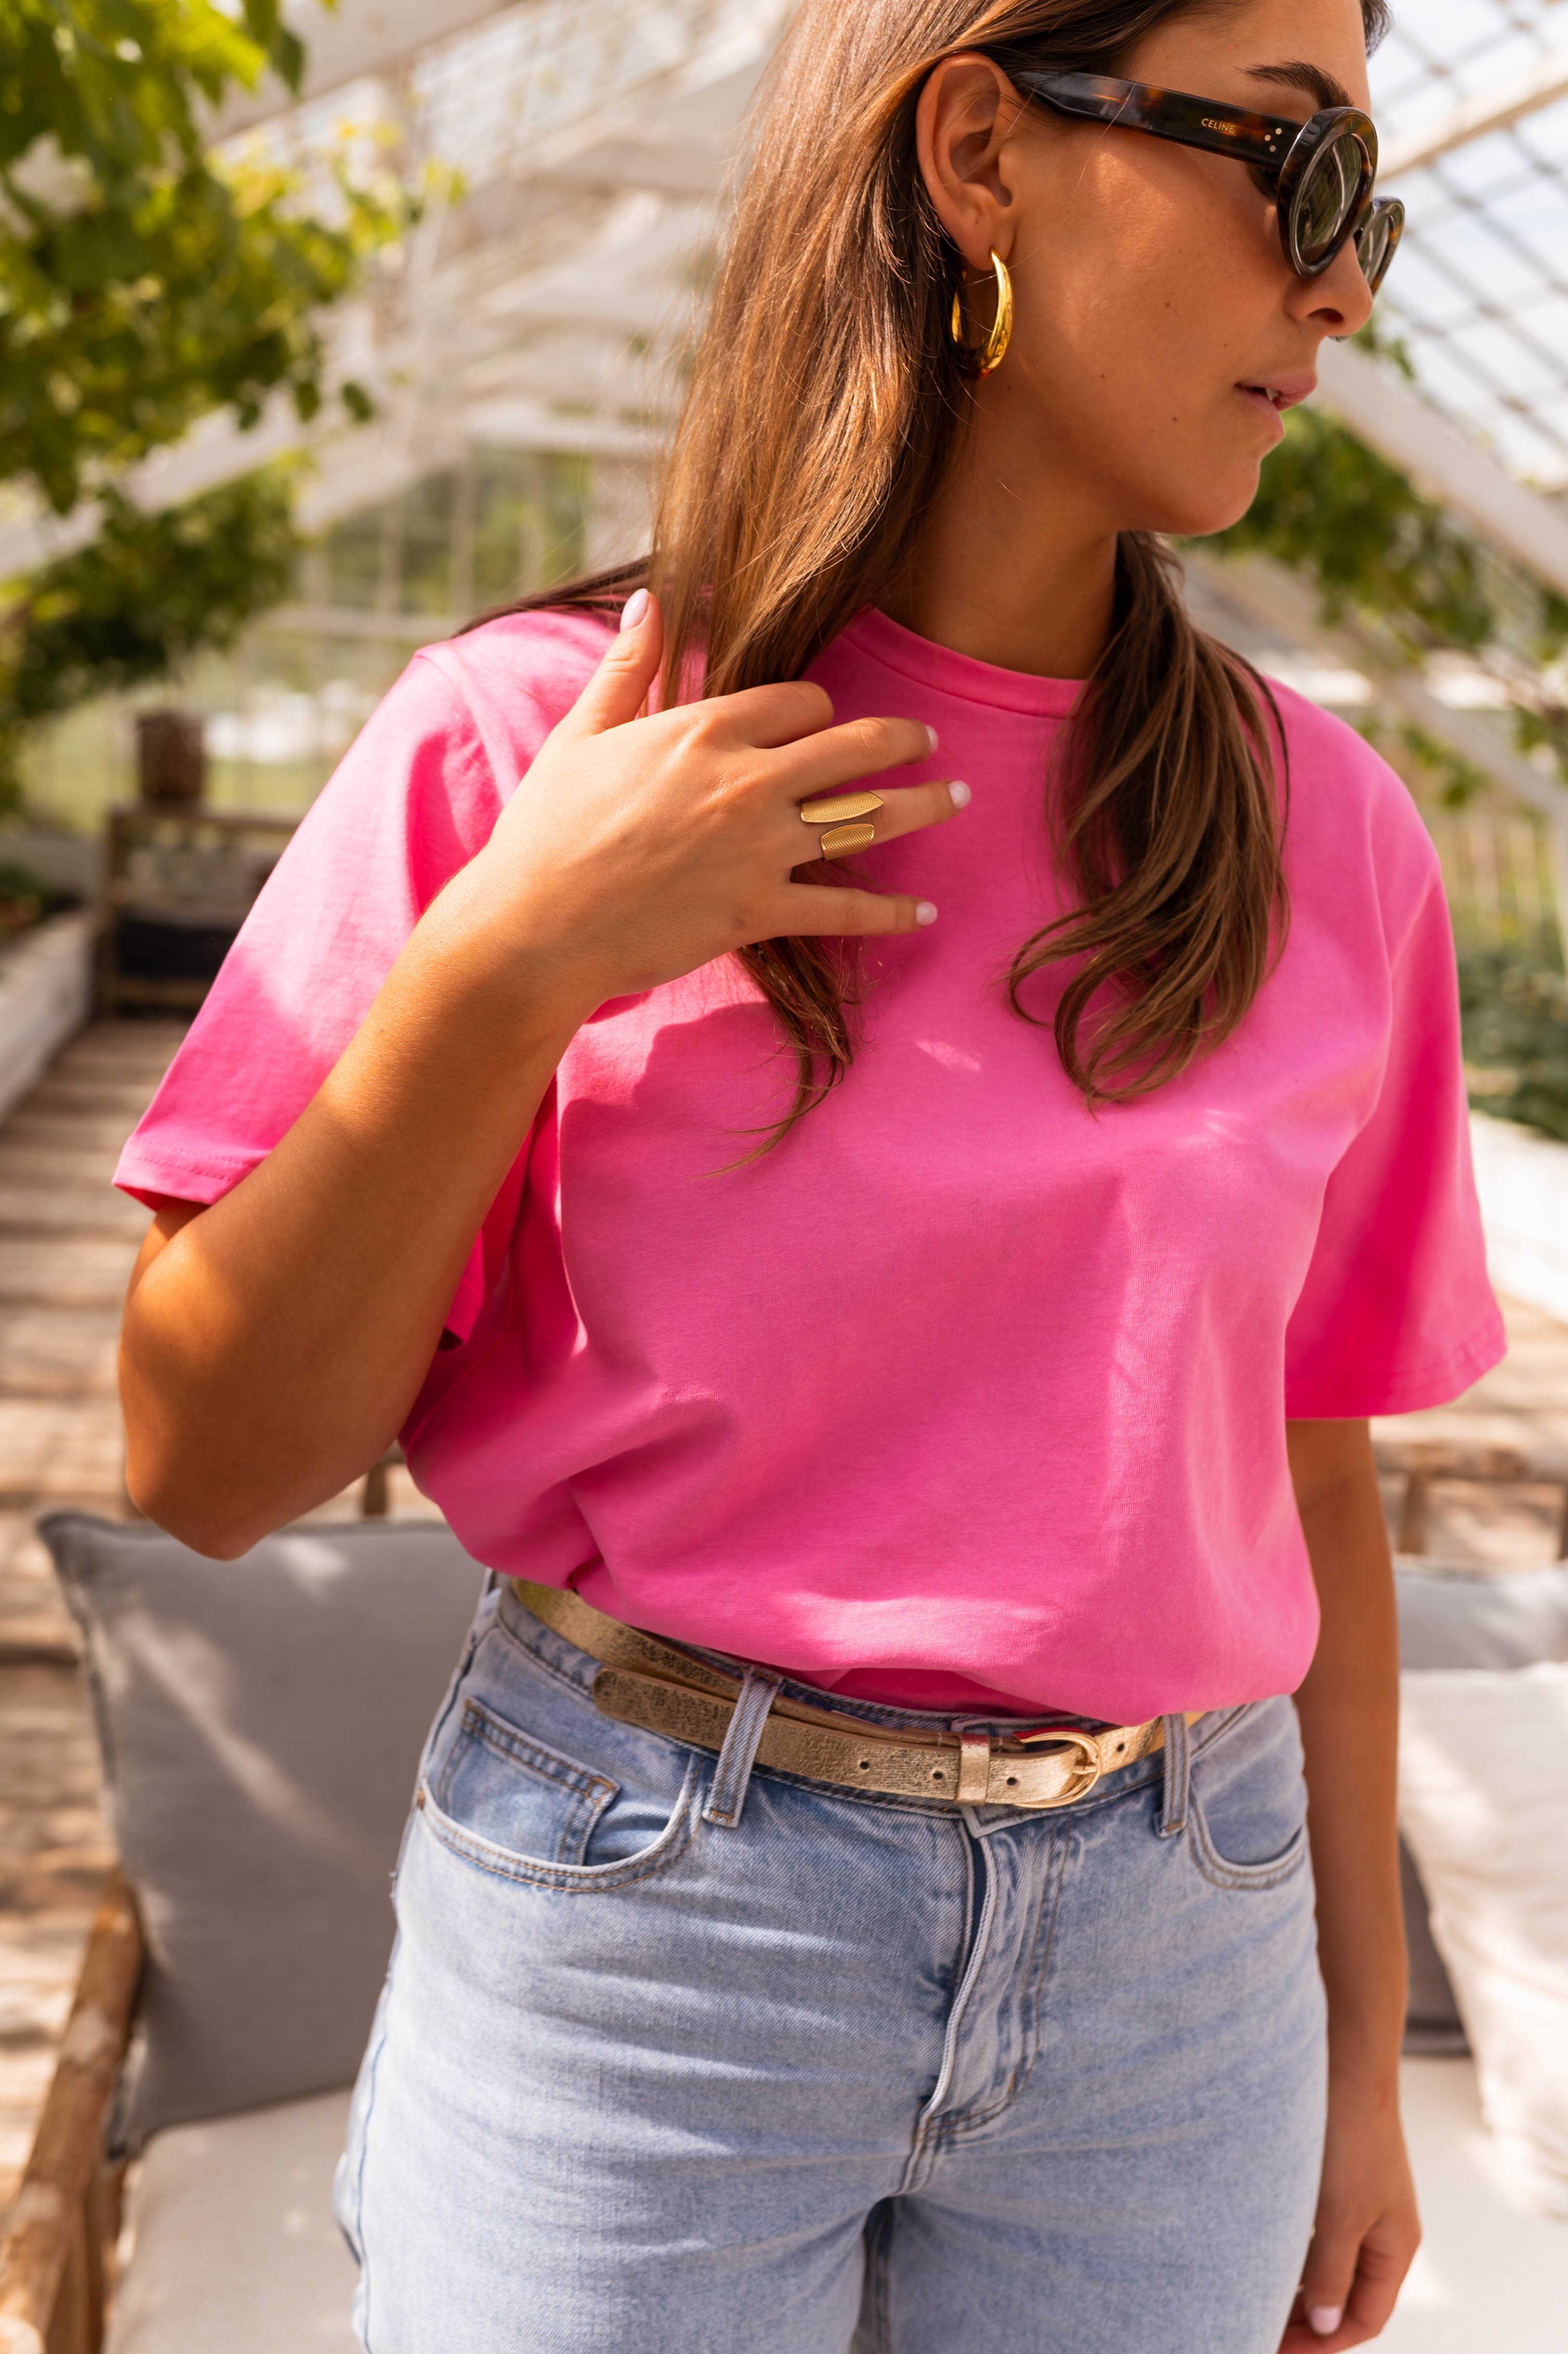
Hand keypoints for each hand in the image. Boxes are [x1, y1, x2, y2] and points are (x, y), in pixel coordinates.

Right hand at [449, 588, 966, 1017]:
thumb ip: (629, 666)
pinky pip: (843, 908)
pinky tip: (924, 912)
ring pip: (866, 818)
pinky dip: (889, 911)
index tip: (827, 718)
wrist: (536, 924)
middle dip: (902, 740)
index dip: (820, 709)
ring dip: (923, 806)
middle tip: (931, 741)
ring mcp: (759, 848)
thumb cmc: (548, 829)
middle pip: (852, 748)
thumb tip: (654, 596)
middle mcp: (745, 781)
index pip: (797, 702)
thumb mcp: (582, 734)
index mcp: (704, 729)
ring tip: (959, 798)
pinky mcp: (758, 911)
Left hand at [1279, 2075, 1419, 2349]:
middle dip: (1305, 2320)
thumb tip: (1325, 2324)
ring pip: (1324, 2261)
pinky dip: (1286, 2247)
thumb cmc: (1349, 2135)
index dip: (1324, 2342)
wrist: (1345, 2058)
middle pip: (1345, 2294)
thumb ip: (1332, 2272)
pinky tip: (1254, 2250)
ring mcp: (1356, 2199)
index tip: (1274, 2348)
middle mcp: (1379, 2227)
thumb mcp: (1341, 2213)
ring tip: (1249, 2298)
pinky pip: (1311, 2229)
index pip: (1365, 2318)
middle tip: (1253, 2328)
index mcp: (1395, 2245)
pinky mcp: (1331, 2173)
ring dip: (1292, 2284)